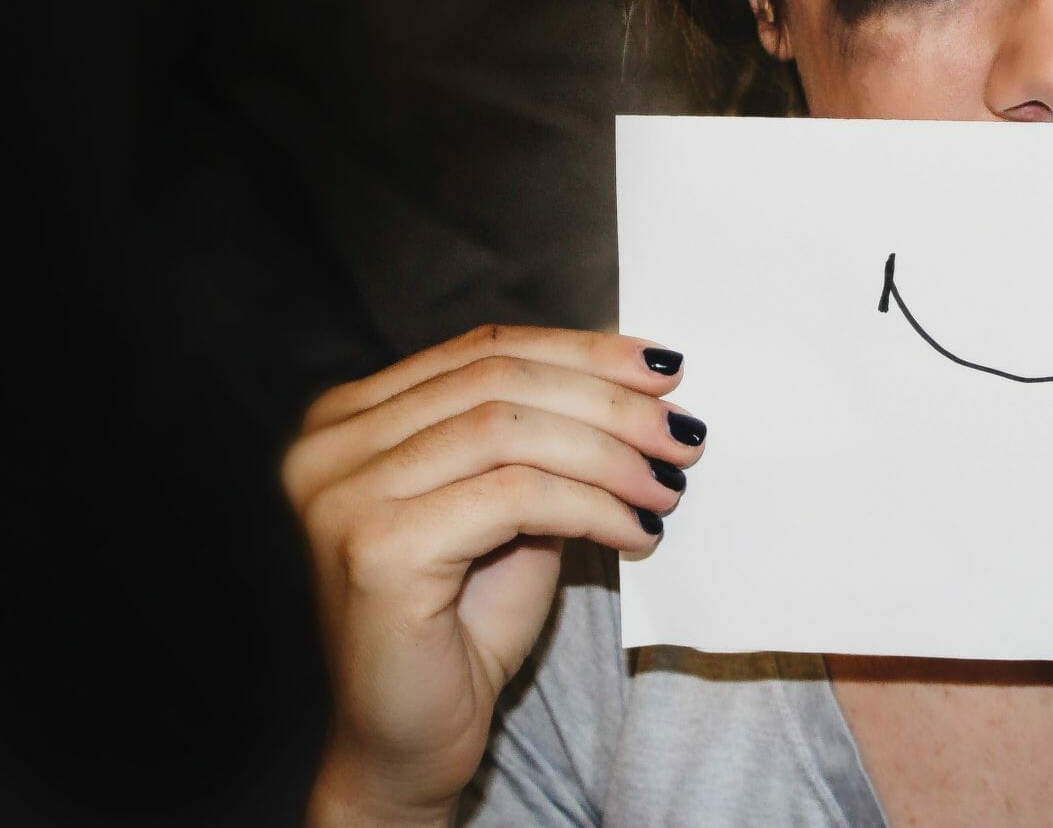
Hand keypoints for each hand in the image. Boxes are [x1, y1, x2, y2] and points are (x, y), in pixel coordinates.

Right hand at [281, 326, 704, 823]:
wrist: (411, 740)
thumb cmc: (462, 624)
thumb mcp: (511, 504)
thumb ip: (545, 436)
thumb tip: (640, 380)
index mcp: (351, 418)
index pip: (485, 351)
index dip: (584, 352)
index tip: (666, 369)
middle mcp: (329, 445)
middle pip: (499, 381)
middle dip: (610, 401)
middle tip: (683, 435)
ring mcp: (342, 495)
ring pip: (512, 431)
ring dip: (612, 455)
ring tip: (668, 487)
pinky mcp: (376, 548)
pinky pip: (517, 497)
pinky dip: (594, 507)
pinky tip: (636, 532)